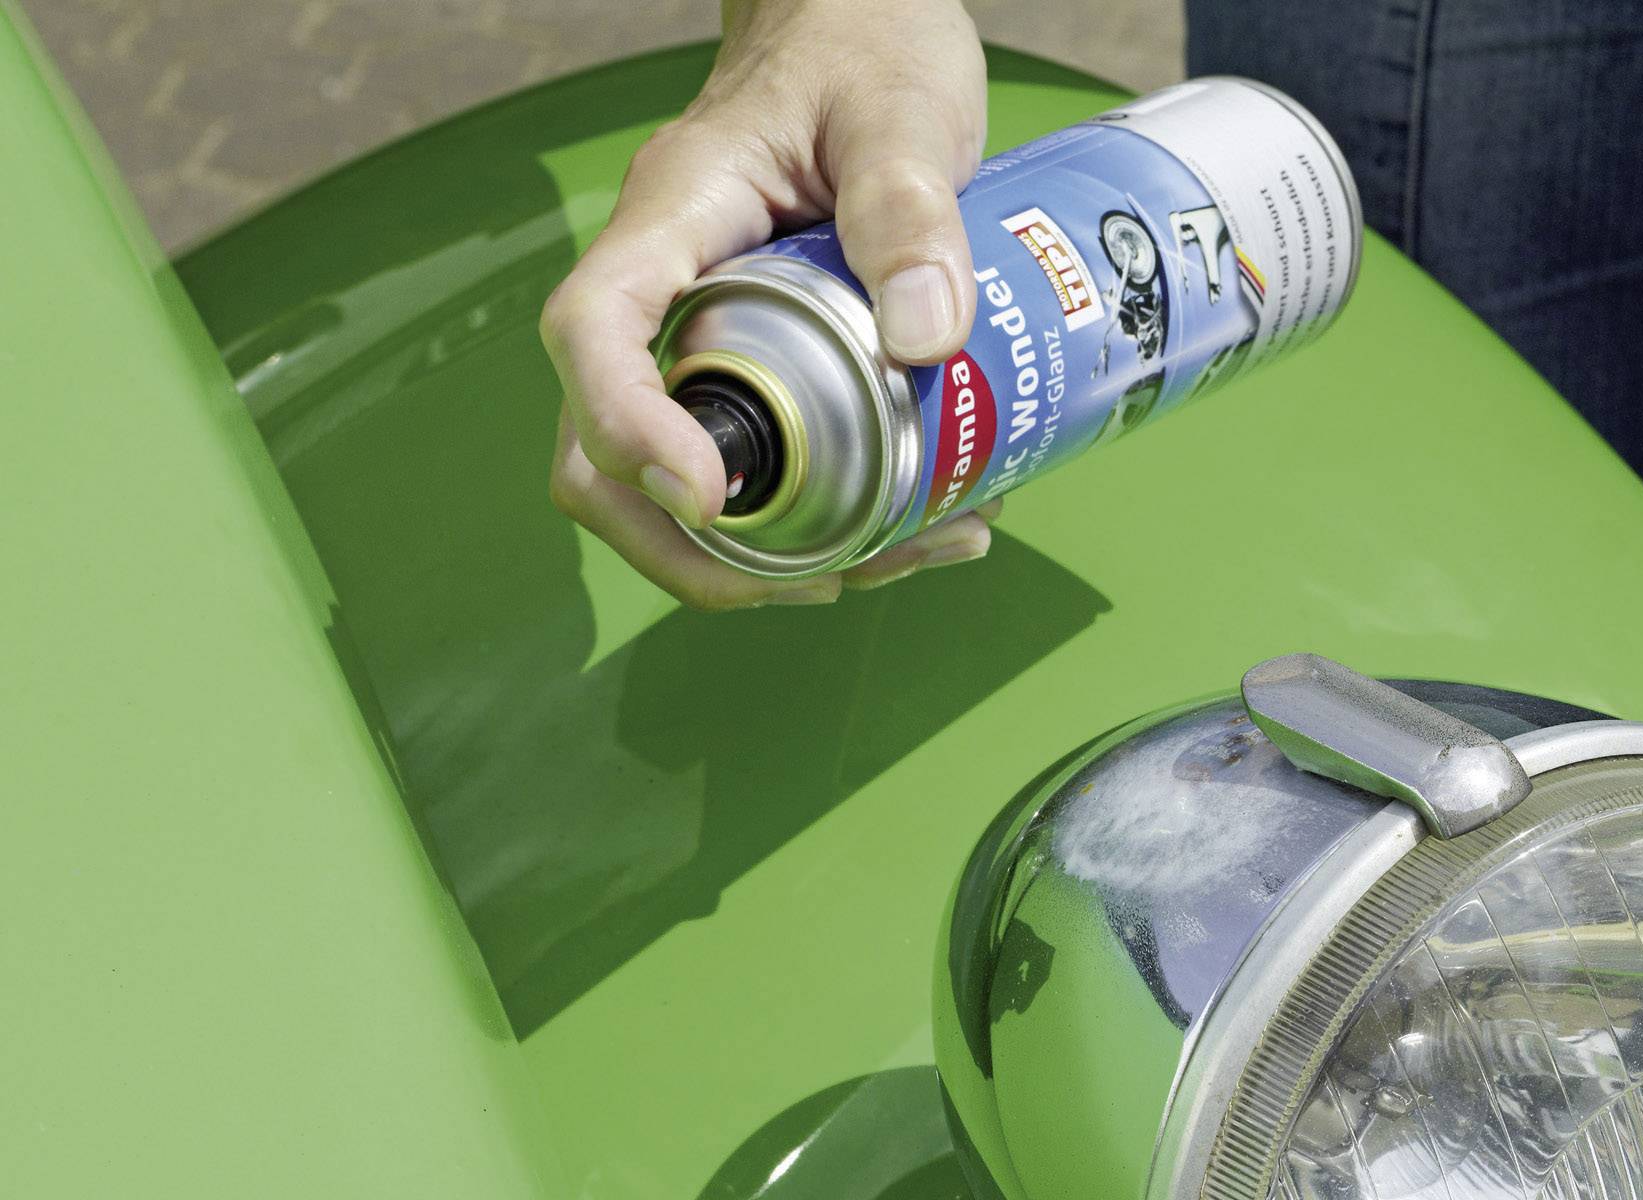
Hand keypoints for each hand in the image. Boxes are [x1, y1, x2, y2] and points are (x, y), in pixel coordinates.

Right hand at [541, 0, 996, 607]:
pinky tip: (915, 522)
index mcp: (671, 221)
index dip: (628, 429)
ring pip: (672, 484)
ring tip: (903, 556)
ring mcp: (699, 334)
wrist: (862, 21)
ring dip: (765, 555)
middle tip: (829, 577)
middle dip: (694, 546)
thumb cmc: (867, 45)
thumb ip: (911, 210)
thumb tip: (926, 338)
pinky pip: (753, 462)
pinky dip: (817, 518)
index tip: (709, 491)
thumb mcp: (902, 111)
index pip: (591, 335)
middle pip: (598, 452)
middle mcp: (664, 291)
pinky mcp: (754, 362)